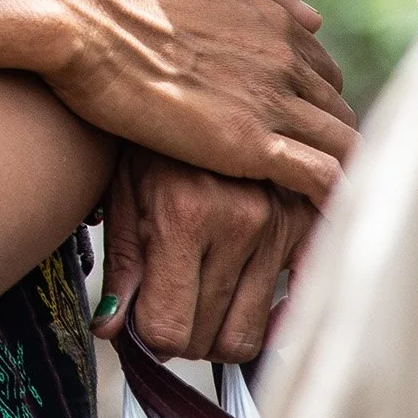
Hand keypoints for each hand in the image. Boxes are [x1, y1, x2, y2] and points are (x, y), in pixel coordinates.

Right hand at [17, 0, 355, 204]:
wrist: (84, 19)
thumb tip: (312, 15)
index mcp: (276, 23)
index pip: (324, 73)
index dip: (312, 104)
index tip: (291, 131)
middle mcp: (287, 59)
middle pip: (339, 111)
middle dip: (327, 142)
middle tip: (302, 175)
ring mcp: (272, 101)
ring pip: (343, 144)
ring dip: (339, 174)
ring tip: (317, 207)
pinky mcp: (250, 143)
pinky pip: (322, 176)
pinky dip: (332, 199)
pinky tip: (322, 220)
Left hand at [94, 151, 315, 361]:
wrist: (198, 78)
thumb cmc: (151, 138)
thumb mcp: (122, 193)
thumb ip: (123, 266)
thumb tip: (110, 329)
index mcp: (185, 214)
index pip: (168, 328)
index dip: (149, 336)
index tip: (141, 322)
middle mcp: (240, 221)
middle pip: (209, 339)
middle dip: (181, 337)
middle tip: (167, 307)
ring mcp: (280, 222)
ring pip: (247, 334)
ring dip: (216, 332)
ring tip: (196, 298)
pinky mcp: (307, 221)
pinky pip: (293, 305)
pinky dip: (267, 318)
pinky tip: (240, 299)